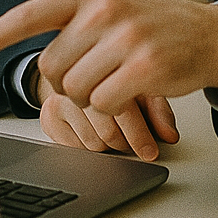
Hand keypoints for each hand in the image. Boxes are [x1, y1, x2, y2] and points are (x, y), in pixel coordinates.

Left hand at [0, 0, 217, 121]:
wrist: (214, 35)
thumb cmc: (153, 28)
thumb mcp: (111, 9)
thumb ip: (73, 23)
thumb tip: (35, 58)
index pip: (27, 14)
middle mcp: (101, 7)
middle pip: (51, 65)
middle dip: (68, 82)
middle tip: (99, 76)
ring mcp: (123, 35)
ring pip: (74, 88)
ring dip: (92, 97)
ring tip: (120, 81)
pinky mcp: (143, 65)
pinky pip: (102, 102)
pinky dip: (113, 108)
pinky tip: (134, 93)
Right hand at [37, 72, 177, 160]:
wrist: (79, 69)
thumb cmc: (115, 78)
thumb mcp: (142, 86)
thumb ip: (159, 110)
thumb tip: (169, 134)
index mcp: (105, 65)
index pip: (122, 109)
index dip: (139, 136)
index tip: (150, 152)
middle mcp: (77, 78)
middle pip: (106, 132)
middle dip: (124, 142)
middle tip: (131, 141)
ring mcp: (59, 95)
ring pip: (91, 143)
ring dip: (106, 144)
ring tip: (111, 130)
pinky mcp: (48, 114)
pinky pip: (71, 147)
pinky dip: (86, 145)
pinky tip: (91, 130)